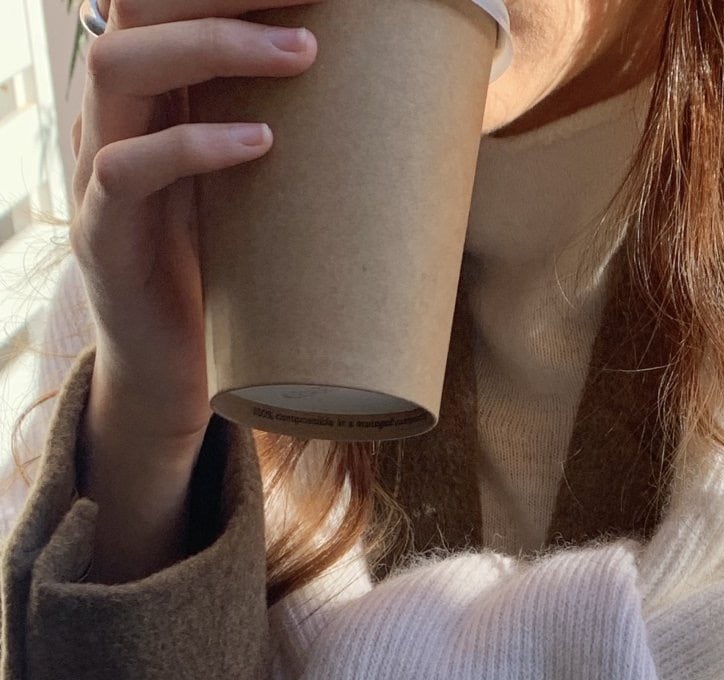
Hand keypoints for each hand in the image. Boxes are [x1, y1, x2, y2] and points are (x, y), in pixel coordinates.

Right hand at [69, 0, 322, 450]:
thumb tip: (408, 114)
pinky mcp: (102, 238)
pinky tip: (259, 142)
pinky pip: (125, 171)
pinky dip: (192, 148)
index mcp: (150, 96)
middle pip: (135, 8)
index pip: (165, 0)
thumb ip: (299, 143)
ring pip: (118, 68)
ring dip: (213, 47)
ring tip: (303, 54)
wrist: (174, 377)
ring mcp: (95, 172)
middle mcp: (111, 116)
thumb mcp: (263, 194)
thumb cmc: (230, 278)